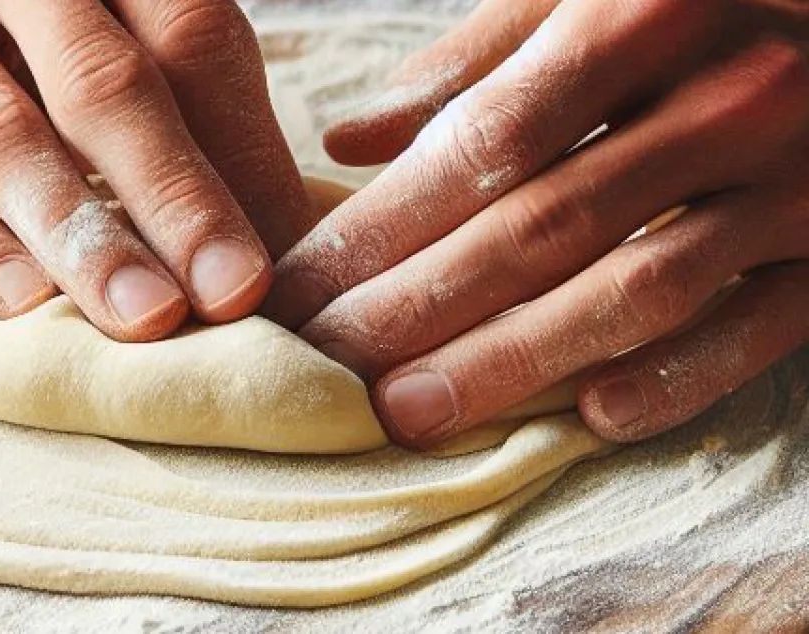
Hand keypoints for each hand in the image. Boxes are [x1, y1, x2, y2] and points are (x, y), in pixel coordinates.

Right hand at [0, 0, 313, 340]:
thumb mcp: (55, 4)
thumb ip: (144, 73)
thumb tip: (262, 220)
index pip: (190, 35)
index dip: (244, 148)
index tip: (285, 257)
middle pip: (107, 80)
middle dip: (177, 197)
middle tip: (234, 296)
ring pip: (1, 129)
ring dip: (78, 233)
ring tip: (141, 317)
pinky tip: (19, 298)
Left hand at [265, 0, 808, 447]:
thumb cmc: (713, 2)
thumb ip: (476, 60)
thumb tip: (348, 139)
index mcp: (644, 14)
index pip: (483, 144)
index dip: (379, 226)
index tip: (299, 288)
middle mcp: (728, 93)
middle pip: (542, 225)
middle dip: (418, 308)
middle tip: (326, 369)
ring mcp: (798, 175)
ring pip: (638, 287)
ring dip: (515, 359)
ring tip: (412, 411)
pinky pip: (760, 326)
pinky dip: (678, 378)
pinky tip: (589, 416)